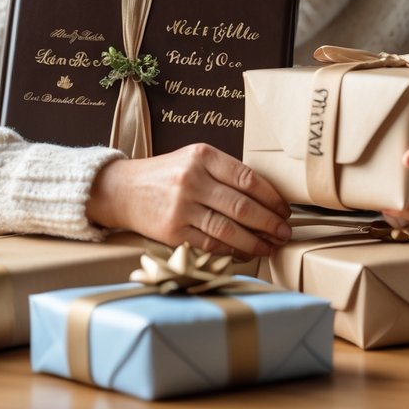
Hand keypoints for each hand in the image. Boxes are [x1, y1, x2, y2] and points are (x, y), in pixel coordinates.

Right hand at [85, 143, 291, 259]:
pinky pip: (210, 244)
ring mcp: (181, 207)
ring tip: (271, 246)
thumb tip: (267, 198)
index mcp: (203, 156)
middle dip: (270, 222)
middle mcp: (192, 180)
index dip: (272, 197)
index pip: (248, 178)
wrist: (123, 189)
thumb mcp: (194, 159)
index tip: (284, 209)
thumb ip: (226, 173)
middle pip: (242, 206)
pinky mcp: (172, 231)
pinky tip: (246, 252)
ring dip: (256, 241)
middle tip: (285, 232)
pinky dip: (232, 251)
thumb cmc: (167, 174)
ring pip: (228, 229)